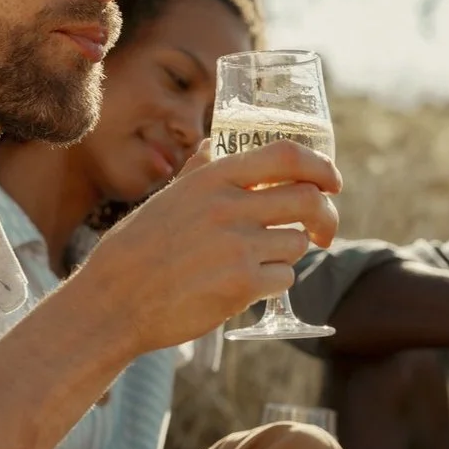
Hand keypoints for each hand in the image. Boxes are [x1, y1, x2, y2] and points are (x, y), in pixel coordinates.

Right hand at [84, 139, 341, 355]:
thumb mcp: (166, 198)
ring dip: (286, 255)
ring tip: (253, 265)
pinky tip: (242, 287)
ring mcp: (238, 245)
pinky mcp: (243, 284)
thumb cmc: (136, 250)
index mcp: (212, 178)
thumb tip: (214, 147)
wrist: (115, 300)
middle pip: (308, 199)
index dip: (321, 166)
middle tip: (322, 232)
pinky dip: (272, 284)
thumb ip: (198, 173)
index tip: (333, 181)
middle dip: (326, 217)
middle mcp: (228, 206)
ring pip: (297, 243)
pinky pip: (284, 278)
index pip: (287, 156)